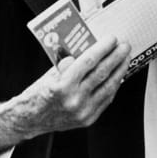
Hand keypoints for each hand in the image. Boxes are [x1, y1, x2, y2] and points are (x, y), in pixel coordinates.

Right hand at [0, 35, 130, 153]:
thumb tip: (90, 48)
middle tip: (124, 45)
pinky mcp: (88, 119)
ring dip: (120, 70)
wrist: (31, 119)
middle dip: (116, 57)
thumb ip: (70, 63)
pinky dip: (113, 85)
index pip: (88, 62)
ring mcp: (83, 111)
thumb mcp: (51, 73)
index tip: (112, 38)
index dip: (103, 48)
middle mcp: (74, 100)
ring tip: (125, 58)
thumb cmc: (40, 92)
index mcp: (62, 86)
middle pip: (102, 73)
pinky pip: (106, 99)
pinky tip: (118, 75)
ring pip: (108, 87)